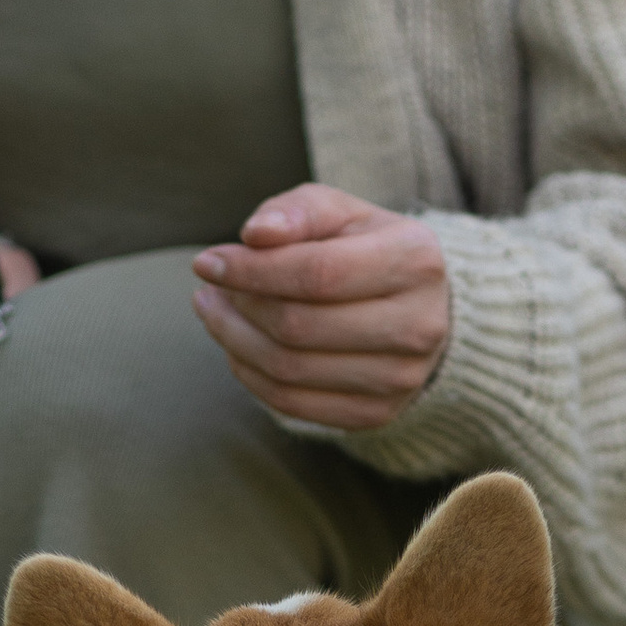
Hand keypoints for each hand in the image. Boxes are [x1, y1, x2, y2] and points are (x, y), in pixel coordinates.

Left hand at [192, 186, 449, 433]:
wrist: (418, 308)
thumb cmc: (365, 249)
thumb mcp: (339, 213)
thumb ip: (298, 212)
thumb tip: (256, 233)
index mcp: (415, 261)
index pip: (318, 273)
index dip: (252, 270)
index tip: (207, 262)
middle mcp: (419, 325)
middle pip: (299, 326)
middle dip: (239, 305)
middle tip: (210, 287)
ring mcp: (401, 378)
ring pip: (289, 369)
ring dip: (234, 339)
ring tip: (214, 310)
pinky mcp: (376, 413)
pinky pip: (291, 403)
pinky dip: (250, 374)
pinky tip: (237, 344)